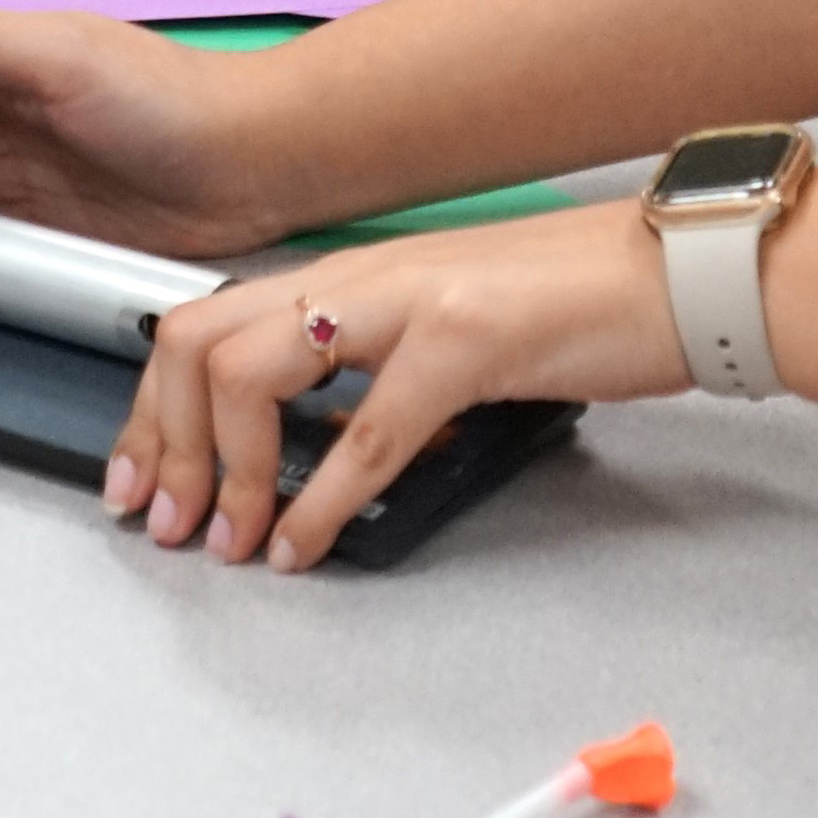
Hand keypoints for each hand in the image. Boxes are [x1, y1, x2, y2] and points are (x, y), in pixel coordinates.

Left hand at [107, 201, 687, 570]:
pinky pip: (365, 435)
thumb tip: (307, 440)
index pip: (204, 320)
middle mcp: (362, 275)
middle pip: (197, 340)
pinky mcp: (468, 340)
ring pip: (251, 373)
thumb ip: (371, 365)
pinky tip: (303, 546)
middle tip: (162, 521)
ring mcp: (410, 301)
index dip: (150, 408)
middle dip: (160, 441)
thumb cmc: (579, 300)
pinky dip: (317, 505)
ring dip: (221, 474)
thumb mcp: (445, 325)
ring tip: (225, 541)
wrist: (680, 271)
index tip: (137, 478)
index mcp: (352, 273)